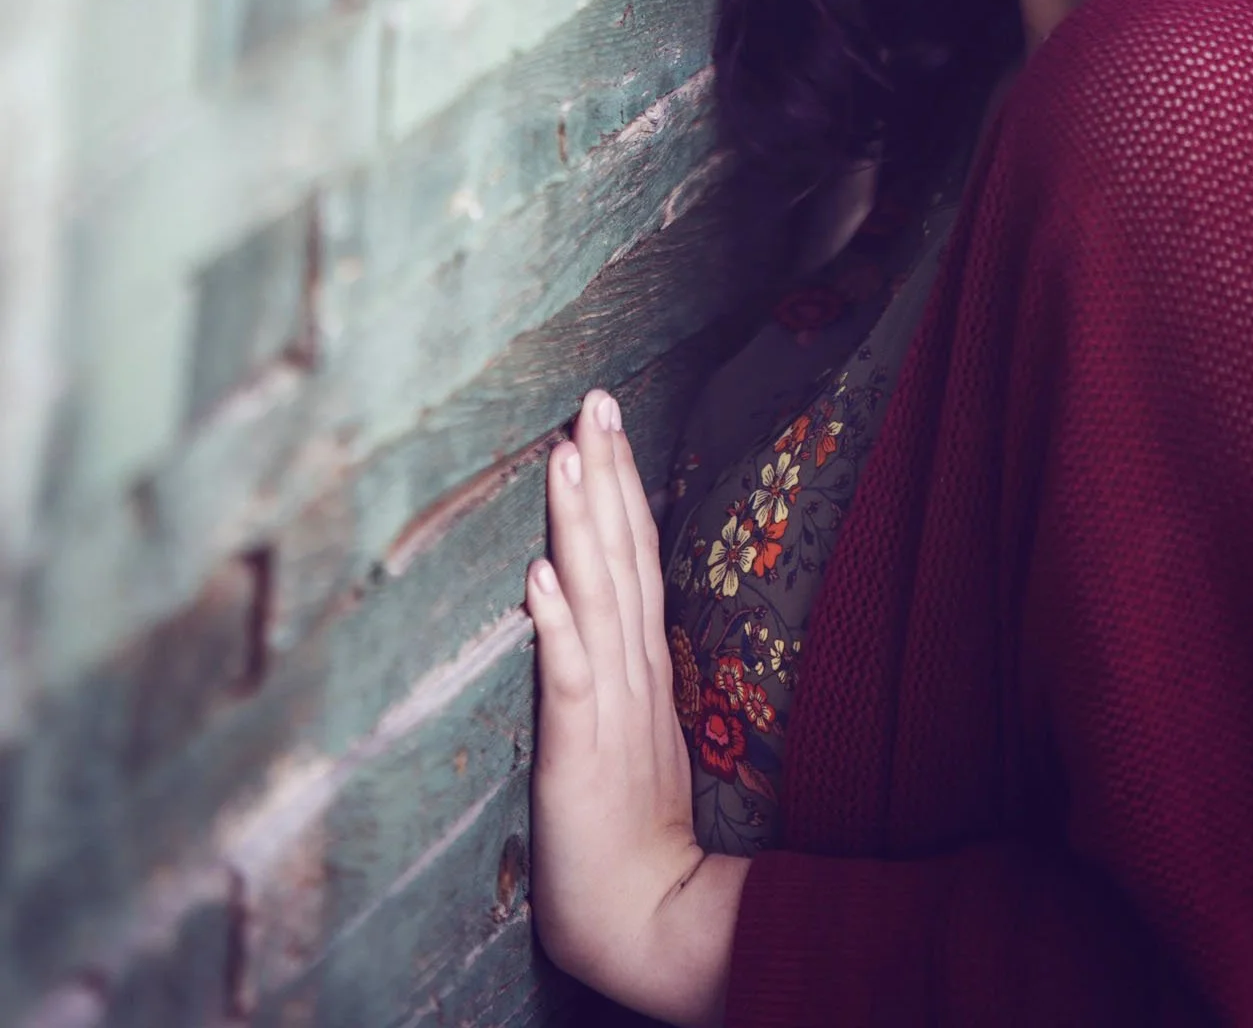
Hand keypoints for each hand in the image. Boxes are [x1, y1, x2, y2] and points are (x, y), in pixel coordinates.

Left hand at [525, 387, 747, 1024]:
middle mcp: (633, 665)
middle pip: (621, 553)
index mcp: (644, 657)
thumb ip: (615, 656)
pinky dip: (557, 624)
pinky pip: (569, 677)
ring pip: (597, 595)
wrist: (650, 913)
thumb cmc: (631, 821)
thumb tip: (585, 586)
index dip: (621, 480)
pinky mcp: (582, 747)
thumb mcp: (631, 722)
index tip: (604, 416)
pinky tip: (540, 577)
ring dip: (581, 526)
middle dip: (607, 472)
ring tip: (567, 458)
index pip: (635, 550)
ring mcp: (610, 702)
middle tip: (594, 400)